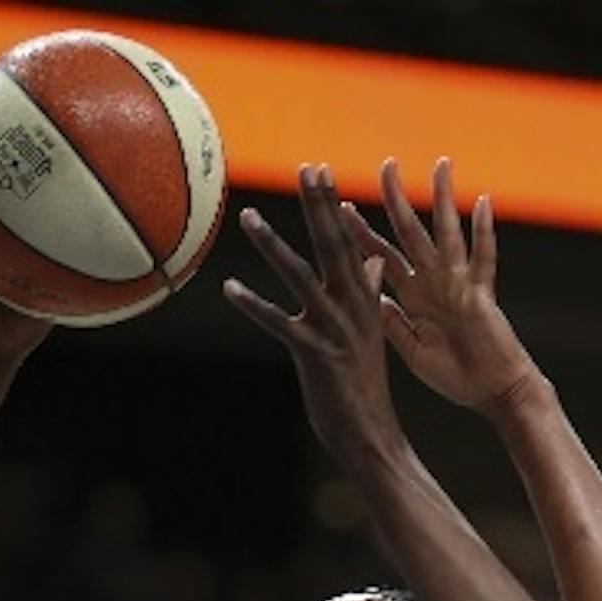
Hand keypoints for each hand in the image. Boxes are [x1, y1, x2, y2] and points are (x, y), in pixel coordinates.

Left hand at [223, 164, 399, 463]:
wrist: (370, 431)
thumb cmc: (362, 382)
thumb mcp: (369, 330)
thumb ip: (368, 290)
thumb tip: (372, 257)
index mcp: (363, 299)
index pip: (347, 241)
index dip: (331, 205)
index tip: (319, 171)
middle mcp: (352, 306)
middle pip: (331, 246)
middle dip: (316, 206)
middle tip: (303, 169)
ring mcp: (333, 328)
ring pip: (300, 277)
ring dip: (272, 246)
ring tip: (248, 218)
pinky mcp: (314, 352)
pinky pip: (277, 323)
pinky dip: (253, 305)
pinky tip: (229, 289)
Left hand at [344, 158, 537, 415]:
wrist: (494, 393)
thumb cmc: (456, 377)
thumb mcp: (413, 352)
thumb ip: (394, 324)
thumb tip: (370, 297)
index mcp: (413, 297)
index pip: (381, 257)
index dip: (361, 234)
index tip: (340, 207)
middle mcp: (434, 284)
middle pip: (410, 233)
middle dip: (397, 200)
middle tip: (386, 164)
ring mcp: (459, 286)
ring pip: (448, 234)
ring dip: (444, 200)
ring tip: (440, 166)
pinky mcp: (482, 296)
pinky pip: (484, 260)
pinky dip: (484, 232)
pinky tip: (482, 203)